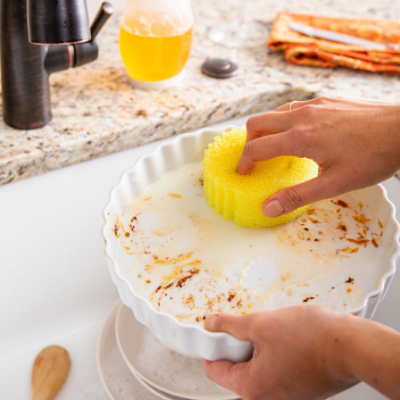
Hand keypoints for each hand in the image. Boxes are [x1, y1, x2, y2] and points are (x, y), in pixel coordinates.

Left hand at [203, 306, 358, 399]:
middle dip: (240, 342)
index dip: (212, 344)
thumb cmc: (312, 339)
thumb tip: (211, 324)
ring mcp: (283, 393)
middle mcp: (267, 397)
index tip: (217, 328)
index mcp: (252, 388)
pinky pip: (274, 366)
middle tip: (254, 326)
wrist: (352, 345)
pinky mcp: (297, 385)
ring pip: (257, 364)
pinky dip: (274, 350)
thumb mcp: (260, 324)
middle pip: (236, 366)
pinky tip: (288, 338)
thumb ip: (230, 325)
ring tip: (275, 331)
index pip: (214, 369)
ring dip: (259, 344)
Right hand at [236, 98, 399, 217]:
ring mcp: (314, 104)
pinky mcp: (325, 100)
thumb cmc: (374, 157)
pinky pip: (292, 108)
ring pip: (273, 112)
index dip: (244, 162)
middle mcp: (302, 116)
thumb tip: (268, 208)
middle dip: (248, 142)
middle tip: (253, 160)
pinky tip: (297, 135)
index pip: (257, 148)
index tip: (242, 173)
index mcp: (301, 138)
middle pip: (256, 123)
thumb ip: (297, 196)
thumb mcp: (335, 184)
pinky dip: (282, 121)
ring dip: (265, 130)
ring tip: (272, 149)